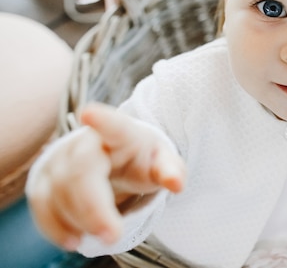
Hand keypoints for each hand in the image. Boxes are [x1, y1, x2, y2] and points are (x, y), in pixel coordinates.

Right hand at [27, 102, 185, 249]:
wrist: (118, 161)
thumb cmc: (142, 160)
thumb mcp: (162, 163)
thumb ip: (170, 171)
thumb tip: (176, 184)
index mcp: (122, 133)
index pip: (112, 125)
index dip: (101, 119)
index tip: (89, 114)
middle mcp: (86, 143)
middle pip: (80, 171)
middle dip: (93, 207)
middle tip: (112, 235)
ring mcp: (61, 159)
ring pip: (58, 191)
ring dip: (78, 221)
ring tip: (104, 237)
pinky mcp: (44, 179)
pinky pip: (41, 204)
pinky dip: (55, 227)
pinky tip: (74, 240)